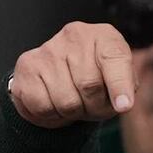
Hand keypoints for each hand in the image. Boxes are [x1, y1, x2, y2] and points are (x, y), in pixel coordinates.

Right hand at [9, 22, 135, 127]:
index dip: (120, 86)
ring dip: (73, 114)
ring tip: (75, 102)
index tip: (124, 106)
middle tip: (93, 105)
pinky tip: (55, 103)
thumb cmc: (100, 78)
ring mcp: (48, 49)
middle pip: (90, 86)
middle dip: (95, 107)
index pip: (114, 58)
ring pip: (66, 102)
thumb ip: (126, 88)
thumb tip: (123, 104)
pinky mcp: (26, 66)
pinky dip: (52, 116)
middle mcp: (75, 36)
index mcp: (105, 37)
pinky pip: (42, 107)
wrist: (65, 74)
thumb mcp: (123, 81)